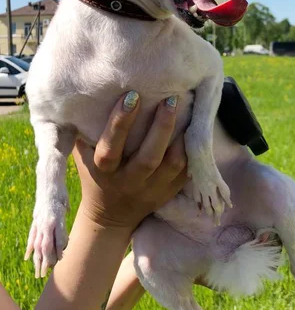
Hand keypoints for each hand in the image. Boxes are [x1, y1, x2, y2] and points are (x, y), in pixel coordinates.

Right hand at [73, 92, 187, 232]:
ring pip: (173, 165)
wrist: (110, 217)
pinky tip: (195, 129)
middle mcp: (129, 182)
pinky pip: (186, 171)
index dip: (120, 122)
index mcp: (105, 171)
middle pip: (149, 158)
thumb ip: (85, 129)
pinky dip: (192, 151)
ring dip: (182, 138)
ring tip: (189, 111)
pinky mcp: (169, 192)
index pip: (110, 148)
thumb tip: (85, 92)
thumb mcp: (83, 154)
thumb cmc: (95, 174)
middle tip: (171, 99)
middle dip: (161, 127)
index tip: (132, 96)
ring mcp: (152, 189)